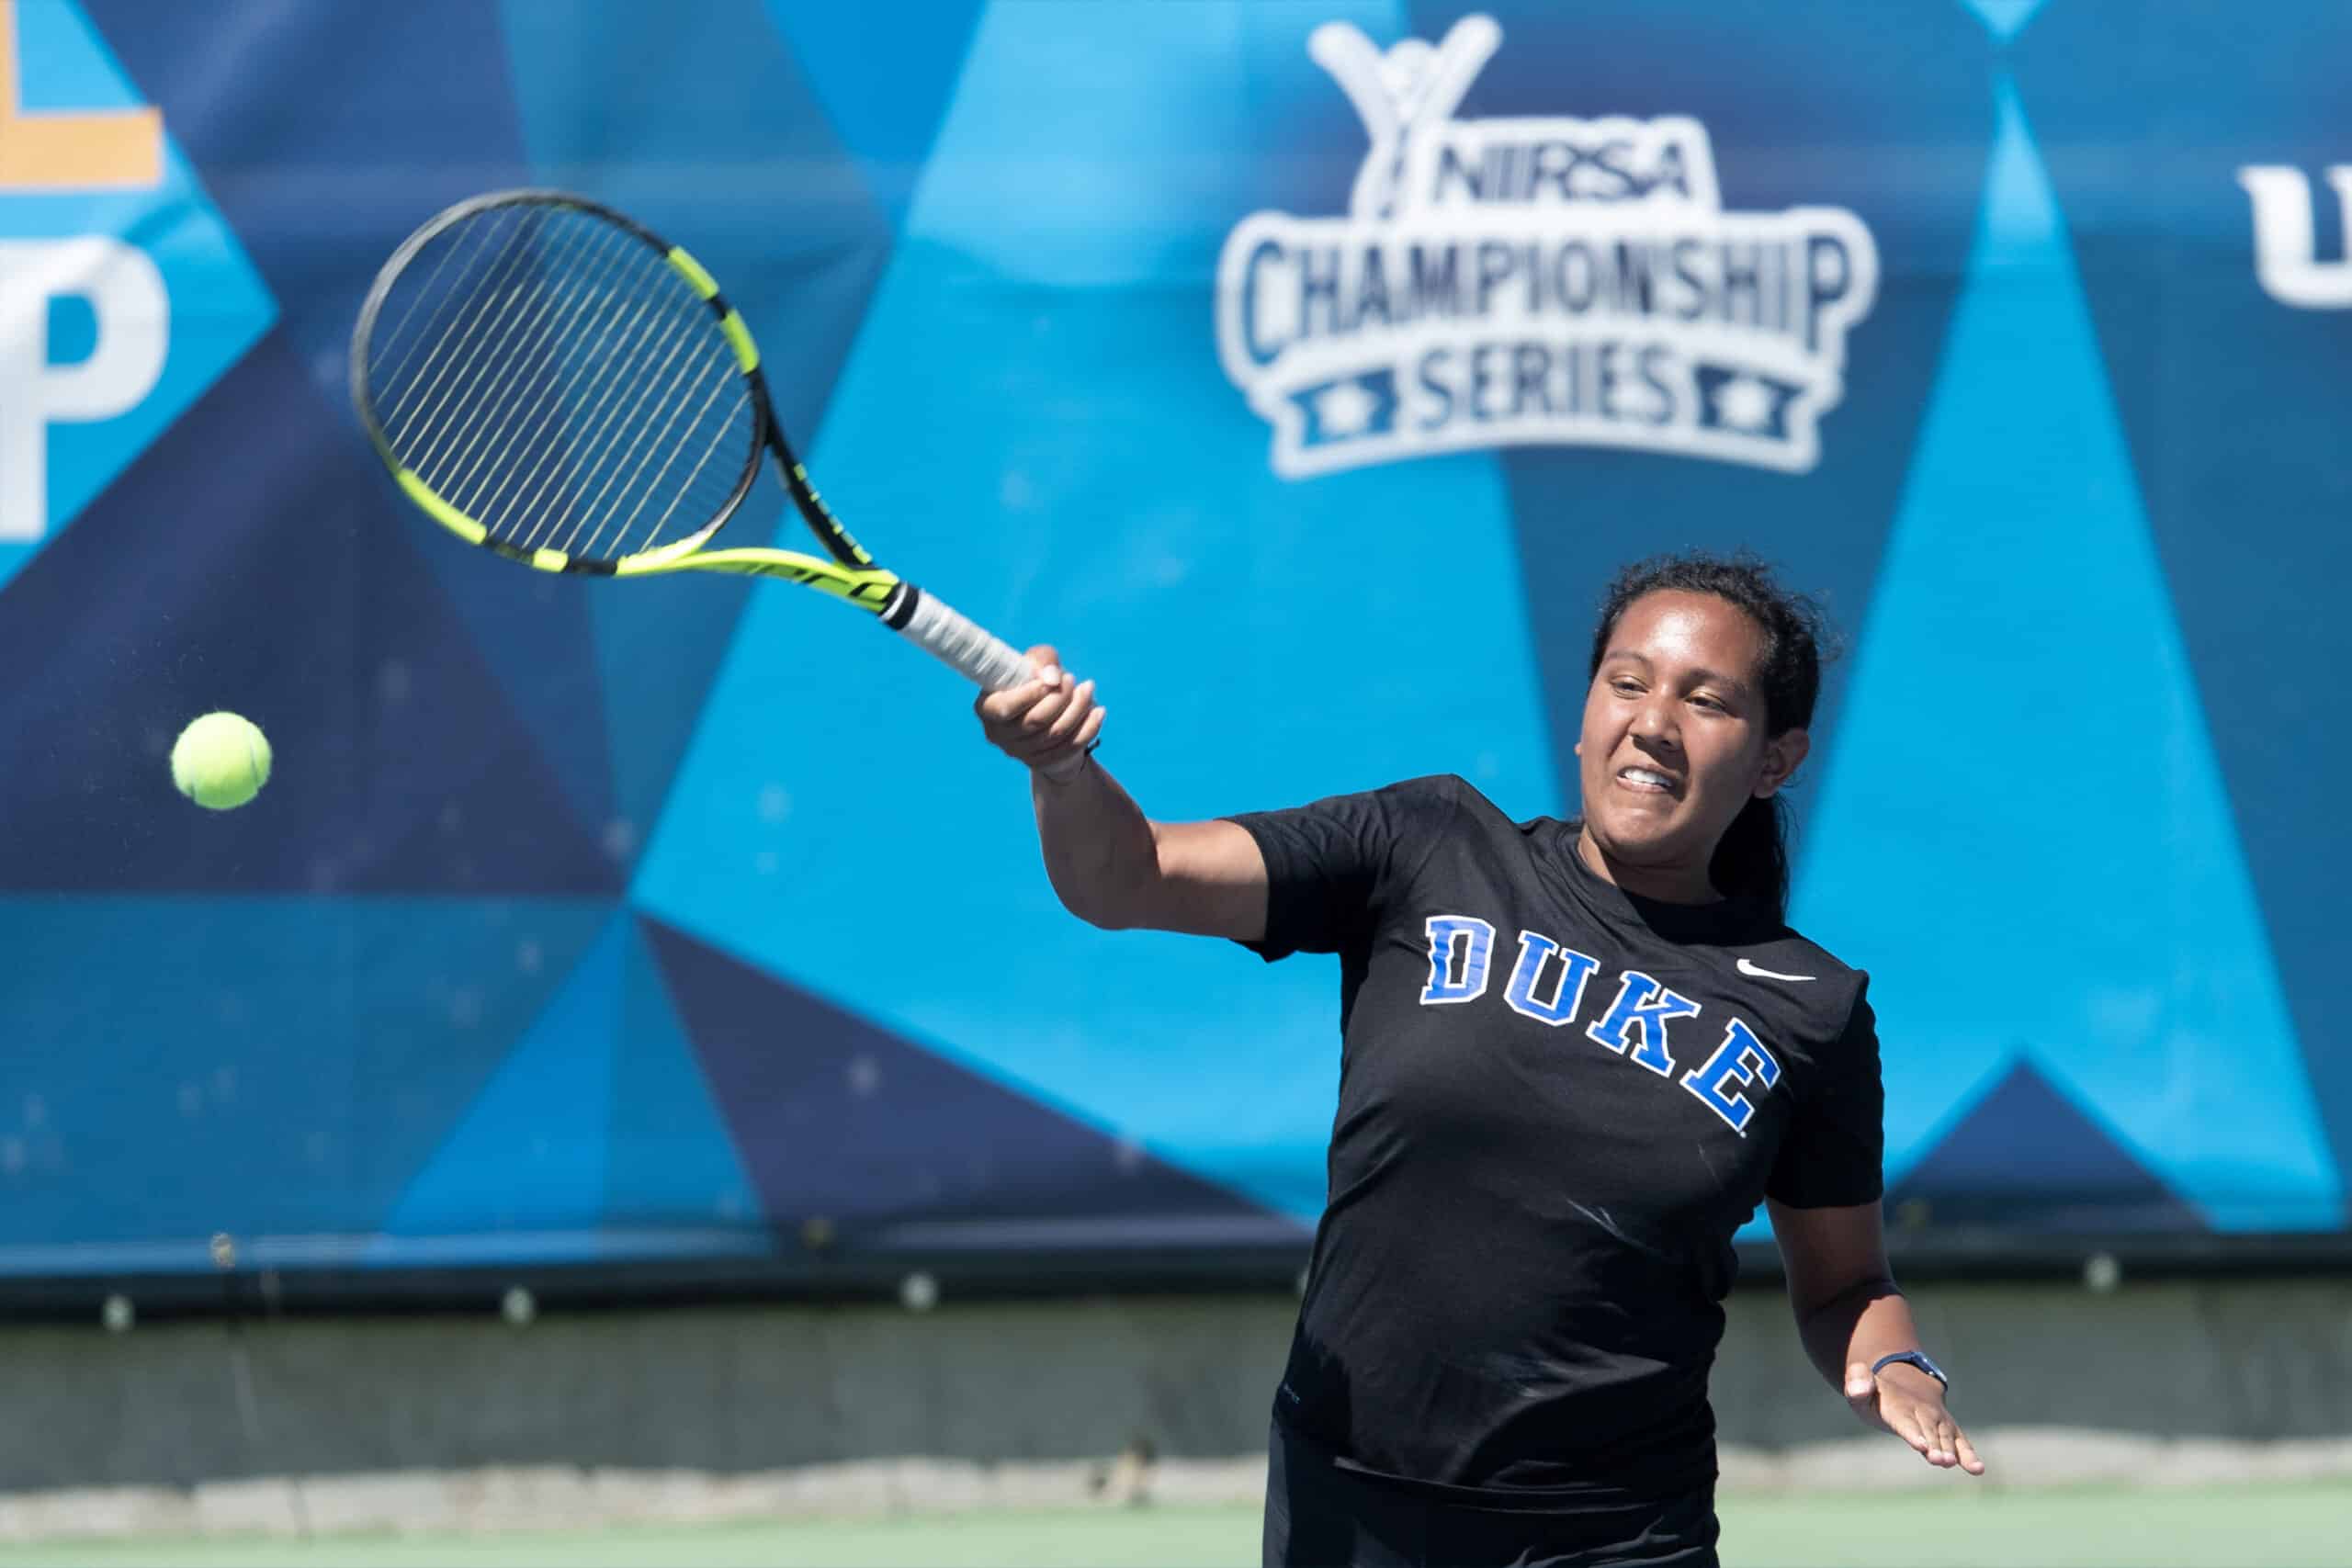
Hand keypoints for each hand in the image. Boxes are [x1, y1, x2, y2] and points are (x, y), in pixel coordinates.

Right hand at [975, 643, 1104, 780]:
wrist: (1049, 712)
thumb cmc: (1037, 681)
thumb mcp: (1036, 662)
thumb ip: (1041, 660)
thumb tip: (1053, 678)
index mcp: (986, 707)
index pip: (1006, 708)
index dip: (1033, 693)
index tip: (1056, 678)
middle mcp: (997, 733)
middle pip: (1035, 721)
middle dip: (1061, 698)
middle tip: (1073, 679)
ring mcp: (1018, 752)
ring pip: (1055, 734)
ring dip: (1078, 709)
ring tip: (1088, 689)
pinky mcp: (1041, 763)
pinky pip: (1070, 747)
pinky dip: (1089, 728)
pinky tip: (1098, 711)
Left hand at [1846, 1361, 1983, 1474]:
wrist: (1903, 1384)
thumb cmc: (1876, 1395)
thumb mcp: (1861, 1388)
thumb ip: (1857, 1384)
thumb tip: (1858, 1389)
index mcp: (1897, 1405)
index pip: (1905, 1421)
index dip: (1913, 1433)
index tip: (1921, 1446)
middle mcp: (1922, 1412)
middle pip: (1929, 1432)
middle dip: (1935, 1447)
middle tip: (1939, 1461)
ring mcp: (1938, 1421)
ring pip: (1945, 1437)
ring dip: (1950, 1452)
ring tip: (1951, 1464)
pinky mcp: (1949, 1431)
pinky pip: (1961, 1442)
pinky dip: (1969, 1455)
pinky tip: (1978, 1469)